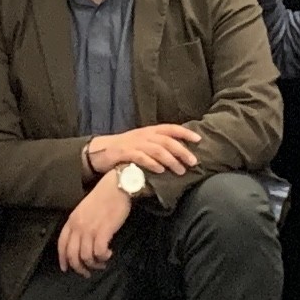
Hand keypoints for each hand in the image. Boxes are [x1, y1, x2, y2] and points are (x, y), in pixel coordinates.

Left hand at [56, 174, 130, 275]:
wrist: (117, 186)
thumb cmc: (104, 196)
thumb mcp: (84, 209)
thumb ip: (81, 224)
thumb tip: (83, 241)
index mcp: (72, 220)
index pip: (61, 244)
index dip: (63, 259)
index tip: (65, 269)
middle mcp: (78, 226)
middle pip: (72, 255)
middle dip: (79, 268)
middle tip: (88, 273)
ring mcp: (90, 229)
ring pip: (86, 257)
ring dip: (94, 264)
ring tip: (102, 263)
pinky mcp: (103, 231)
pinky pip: (99, 252)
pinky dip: (103, 257)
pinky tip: (109, 254)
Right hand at [85, 122, 201, 176]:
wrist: (101, 151)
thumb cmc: (126, 148)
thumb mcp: (143, 142)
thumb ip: (158, 145)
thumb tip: (179, 152)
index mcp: (150, 131)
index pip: (171, 129)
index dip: (185, 133)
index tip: (198, 140)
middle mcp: (144, 135)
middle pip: (167, 141)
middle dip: (182, 151)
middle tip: (193, 162)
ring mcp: (134, 144)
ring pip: (157, 149)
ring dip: (170, 160)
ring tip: (180, 170)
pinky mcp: (125, 153)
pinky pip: (141, 157)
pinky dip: (152, 164)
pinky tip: (160, 171)